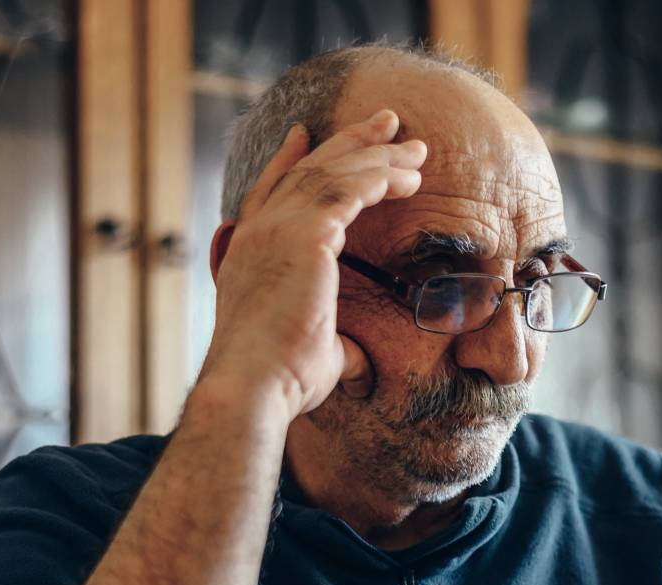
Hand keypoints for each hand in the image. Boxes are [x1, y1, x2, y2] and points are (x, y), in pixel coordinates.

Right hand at [199, 108, 426, 418]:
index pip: (268, 191)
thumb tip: (359, 366)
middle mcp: (257, 232)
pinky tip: (408, 177)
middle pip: (307, 169)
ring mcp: (277, 228)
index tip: (305, 135)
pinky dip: (380, 177)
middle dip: (349, 143)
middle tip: (386, 124)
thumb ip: (338, 348)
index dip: (288, 159)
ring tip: (414, 147)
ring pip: (333, 173)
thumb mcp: (312, 353)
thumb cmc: (278, 380)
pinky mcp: (304, 234)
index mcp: (247, 252)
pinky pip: (349, 189)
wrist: (253, 385)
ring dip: (378, 155)